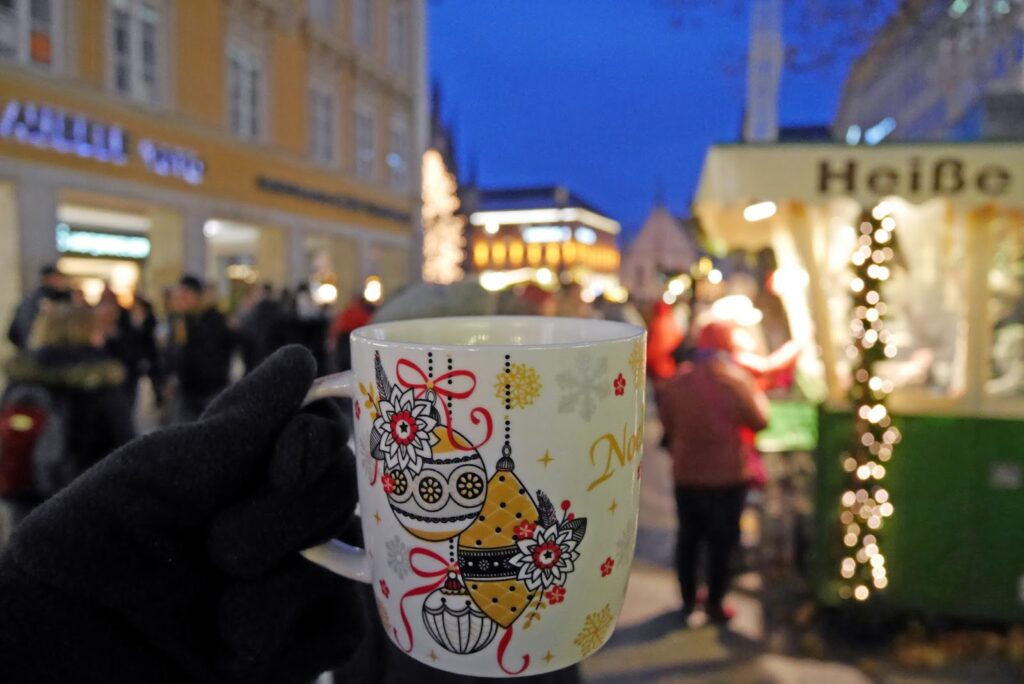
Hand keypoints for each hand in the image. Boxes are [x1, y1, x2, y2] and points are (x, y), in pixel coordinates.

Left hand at [0, 346, 363, 682]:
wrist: (66, 647)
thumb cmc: (99, 544)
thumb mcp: (164, 469)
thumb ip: (244, 421)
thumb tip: (301, 358)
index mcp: (250, 464)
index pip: (323, 428)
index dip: (313, 442)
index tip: (276, 465)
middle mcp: (282, 514)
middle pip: (345, 485)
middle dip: (284, 515)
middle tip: (218, 547)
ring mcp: (299, 578)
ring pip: (347, 551)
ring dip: (278, 576)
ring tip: (215, 604)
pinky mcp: (304, 642)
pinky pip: (341, 623)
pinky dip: (286, 628)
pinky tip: (232, 638)